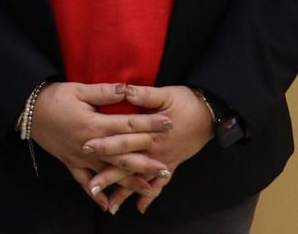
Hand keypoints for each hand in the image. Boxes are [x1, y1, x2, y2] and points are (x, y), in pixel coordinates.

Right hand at [29, 82, 172, 213]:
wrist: (28, 110)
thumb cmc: (54, 98)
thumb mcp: (78, 90)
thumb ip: (103, 92)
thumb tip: (126, 89)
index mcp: (95, 124)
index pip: (129, 126)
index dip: (150, 125)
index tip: (168, 124)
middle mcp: (91, 145)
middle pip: (124, 155)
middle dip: (147, 161)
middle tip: (167, 168)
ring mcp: (80, 156)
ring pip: (109, 172)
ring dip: (129, 181)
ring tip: (149, 188)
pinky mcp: (70, 162)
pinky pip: (84, 181)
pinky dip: (95, 193)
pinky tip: (106, 204)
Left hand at [102, 84, 215, 214]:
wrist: (211, 114)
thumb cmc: (186, 102)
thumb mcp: (166, 94)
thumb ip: (144, 94)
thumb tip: (124, 90)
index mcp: (151, 133)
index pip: (123, 140)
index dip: (105, 144)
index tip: (86, 148)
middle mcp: (155, 151)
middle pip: (128, 165)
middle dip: (109, 176)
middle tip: (92, 187)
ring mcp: (163, 160)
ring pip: (141, 179)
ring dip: (126, 192)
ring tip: (110, 206)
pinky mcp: (171, 164)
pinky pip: (160, 184)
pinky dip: (150, 195)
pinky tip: (140, 207)